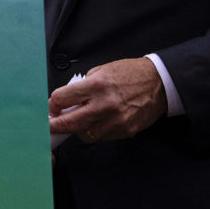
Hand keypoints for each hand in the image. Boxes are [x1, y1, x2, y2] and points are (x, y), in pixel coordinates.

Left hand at [48, 57, 166, 142]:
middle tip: (50, 126)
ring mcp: (116, 120)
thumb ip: (82, 86)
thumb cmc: (129, 74)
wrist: (159, 82)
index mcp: (96, 86)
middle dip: (55, 126)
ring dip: (79, 129)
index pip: (61, 99)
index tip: (51, 108)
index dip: (52, 105)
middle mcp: (105, 105)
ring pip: (85, 134)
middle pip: (69, 123)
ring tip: (80, 121)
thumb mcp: (101, 71)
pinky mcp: (126, 130)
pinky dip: (96, 132)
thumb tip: (66, 101)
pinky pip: (103, 137)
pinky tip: (99, 122)